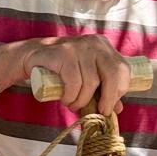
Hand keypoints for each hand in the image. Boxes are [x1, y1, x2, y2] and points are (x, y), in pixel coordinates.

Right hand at [0, 33, 131, 113]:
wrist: (32, 57)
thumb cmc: (62, 69)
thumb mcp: (85, 78)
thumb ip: (102, 90)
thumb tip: (118, 109)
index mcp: (104, 46)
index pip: (123, 69)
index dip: (119, 91)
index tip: (108, 106)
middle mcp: (94, 43)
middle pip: (112, 73)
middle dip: (108, 98)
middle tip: (98, 112)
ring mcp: (78, 46)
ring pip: (91, 81)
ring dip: (82, 100)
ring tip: (72, 104)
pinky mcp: (63, 53)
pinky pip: (74, 80)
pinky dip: (71, 95)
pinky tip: (65, 99)